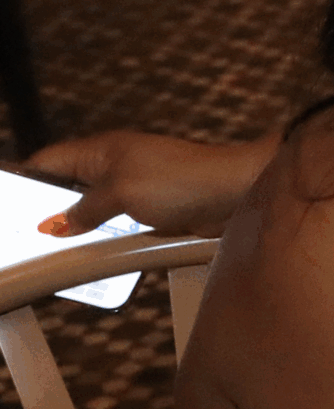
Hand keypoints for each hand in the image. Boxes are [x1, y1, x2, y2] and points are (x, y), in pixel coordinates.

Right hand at [25, 130, 274, 236]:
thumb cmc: (183, 179)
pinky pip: (120, 226)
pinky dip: (107, 240)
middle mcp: (114, 167)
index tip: (9, 203)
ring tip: (56, 252)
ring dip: (80, 229)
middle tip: (29, 237)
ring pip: (93, 211)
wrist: (236, 192)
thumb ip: (84, 209)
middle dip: (50, 211)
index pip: (48, 162)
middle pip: (68, 189)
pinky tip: (95, 257)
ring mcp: (135, 189)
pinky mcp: (154, 210)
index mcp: (100, 151)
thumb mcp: (121, 193)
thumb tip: (55, 223)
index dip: (25, 180)